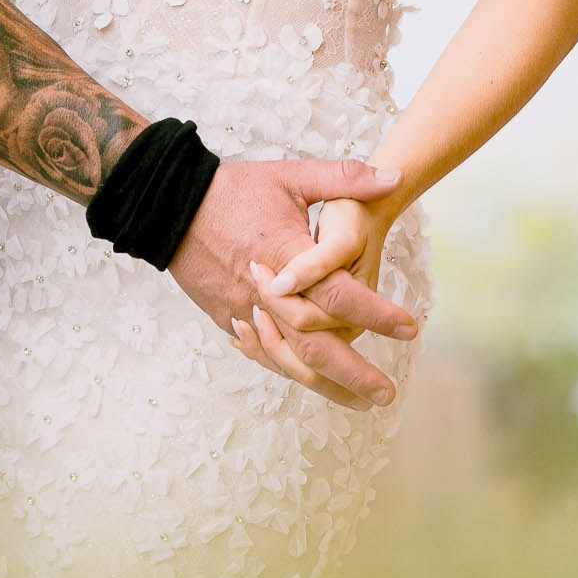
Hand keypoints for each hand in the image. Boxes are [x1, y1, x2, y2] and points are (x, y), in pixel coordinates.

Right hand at [169, 158, 417, 410]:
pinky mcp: (227, 318)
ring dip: (325, 385)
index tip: (409, 329)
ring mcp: (243, 310)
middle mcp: (267, 293)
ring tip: (358, 401)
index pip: (340, 296)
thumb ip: (345, 178)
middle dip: (354, 373)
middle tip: (386, 393)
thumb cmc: (234, 189)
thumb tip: (396, 177)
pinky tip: (310, 379)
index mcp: (287, 256)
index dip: (377, 315)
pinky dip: (288, 369)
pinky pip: (262, 353)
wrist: (168, 206)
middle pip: (316, 345)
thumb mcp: (292, 175)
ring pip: (288, 359)